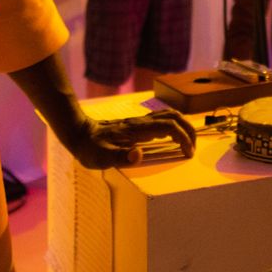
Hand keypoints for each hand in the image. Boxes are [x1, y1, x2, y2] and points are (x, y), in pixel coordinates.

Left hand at [66, 109, 196, 169]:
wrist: (79, 132)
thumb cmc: (90, 148)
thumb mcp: (103, 157)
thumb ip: (122, 156)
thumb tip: (139, 155)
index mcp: (137, 130)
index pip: (169, 127)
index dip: (183, 138)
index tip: (188, 153)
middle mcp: (142, 122)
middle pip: (174, 117)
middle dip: (189, 130)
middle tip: (193, 148)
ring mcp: (140, 121)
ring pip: (169, 115)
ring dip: (183, 126)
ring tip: (187, 142)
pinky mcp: (137, 124)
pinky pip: (162, 119)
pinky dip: (173, 125)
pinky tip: (171, 137)